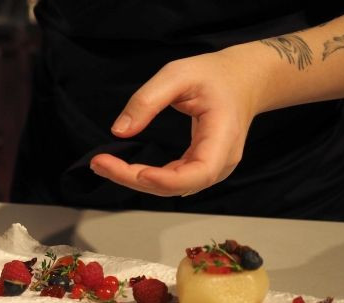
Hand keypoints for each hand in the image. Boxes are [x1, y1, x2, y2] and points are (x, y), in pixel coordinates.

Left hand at [90, 49, 259, 195]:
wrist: (243, 81)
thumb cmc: (214, 75)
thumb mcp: (178, 74)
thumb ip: (147, 100)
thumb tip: (119, 131)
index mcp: (223, 136)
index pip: (199, 171)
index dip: (168, 179)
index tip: (138, 173)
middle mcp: (220, 161)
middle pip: (177, 185)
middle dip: (134, 179)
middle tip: (99, 163)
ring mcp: (211, 169)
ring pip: (170, 187)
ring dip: (135, 180)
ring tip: (103, 164)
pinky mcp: (198, 168)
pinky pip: (170, 180)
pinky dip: (144, 176)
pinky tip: (120, 168)